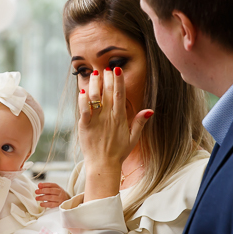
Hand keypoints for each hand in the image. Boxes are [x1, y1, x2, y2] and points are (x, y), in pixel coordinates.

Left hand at [35, 182, 70, 207]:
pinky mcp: (58, 205)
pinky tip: (41, 204)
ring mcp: (59, 198)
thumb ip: (46, 186)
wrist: (65, 199)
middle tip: (36, 191)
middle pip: (51, 191)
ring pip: (51, 198)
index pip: (51, 185)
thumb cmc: (57, 193)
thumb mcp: (53, 188)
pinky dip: (46, 204)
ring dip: (43, 198)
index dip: (44, 185)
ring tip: (37, 198)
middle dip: (42, 191)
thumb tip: (39, 185)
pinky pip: (52, 204)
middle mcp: (59, 192)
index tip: (38, 185)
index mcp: (57, 187)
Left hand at [78, 68, 152, 199]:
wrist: (103, 165)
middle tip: (106, 68)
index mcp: (120, 118)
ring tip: (94, 74)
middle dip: (107, 78)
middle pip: (108, 92)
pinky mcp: (85, 125)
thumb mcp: (133, 138)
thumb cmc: (118, 152)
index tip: (117, 69)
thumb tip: (150, 110)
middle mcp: (108, 116)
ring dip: (94, 84)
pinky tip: (82, 90)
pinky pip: (83, 109)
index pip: (120, 95)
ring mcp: (96, 120)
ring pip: (94, 97)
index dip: (119, 81)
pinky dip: (82, 99)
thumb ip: (139, 122)